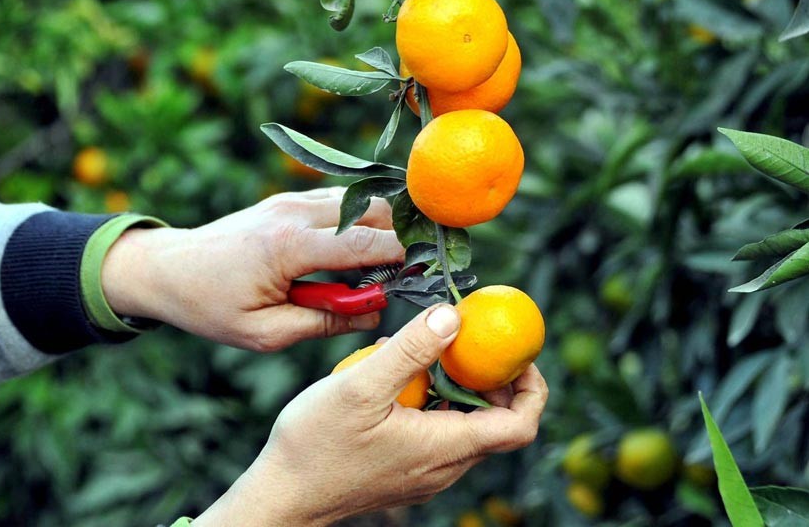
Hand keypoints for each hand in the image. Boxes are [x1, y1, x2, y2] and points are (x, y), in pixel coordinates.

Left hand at [101, 187, 404, 350]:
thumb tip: (373, 313)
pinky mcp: (287, 200)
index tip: (428, 273)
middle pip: (371, 212)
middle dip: (401, 237)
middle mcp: (294, 213)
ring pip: (360, 201)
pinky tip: (364, 247)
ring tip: (393, 261)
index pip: (364, 244)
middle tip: (417, 269)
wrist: (167, 268)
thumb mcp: (265, 332)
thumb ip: (324, 323)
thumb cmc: (210, 306)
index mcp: (288, 247)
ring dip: (381, 227)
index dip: (402, 257)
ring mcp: (290, 201)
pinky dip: (359, 220)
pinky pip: (339, 202)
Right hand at [194, 305, 548, 526]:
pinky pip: (440, 437)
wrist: (280, 497)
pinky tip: (404, 381)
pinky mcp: (406, 473)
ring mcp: (426, 475)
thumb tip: (452, 316)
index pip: (520, 426)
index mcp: (445, 448)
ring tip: (434, 356)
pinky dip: (438, 405)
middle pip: (497, 425)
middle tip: (472, 344)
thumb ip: (410, 350)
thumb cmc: (315, 445)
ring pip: (467, 429)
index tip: (515, 355)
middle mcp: (444, 468)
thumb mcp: (361, 386)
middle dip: (495, 382)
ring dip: (462, 391)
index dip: (531, 388)